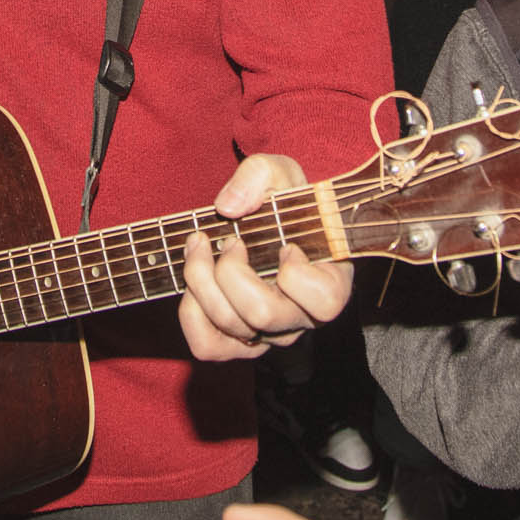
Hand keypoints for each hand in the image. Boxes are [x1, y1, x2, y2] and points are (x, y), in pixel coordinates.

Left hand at [179, 155, 352, 360]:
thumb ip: (258, 175)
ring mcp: (267, 335)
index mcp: (329, 285)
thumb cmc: (282, 201)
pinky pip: (208, 346)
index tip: (286, 244)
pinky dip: (190, 315)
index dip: (297, 272)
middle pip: (262, 315)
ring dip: (202, 282)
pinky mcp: (235, 342)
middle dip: (231, 271)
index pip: (323, 302)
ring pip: (231, 328)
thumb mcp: (279, 172)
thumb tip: (229, 208)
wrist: (264, 222)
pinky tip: (194, 282)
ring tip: (200, 248)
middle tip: (229, 241)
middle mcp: (300, 319)